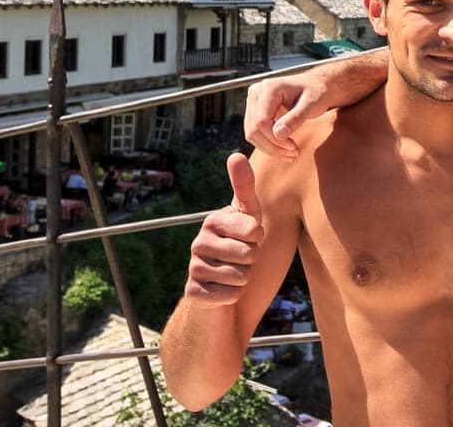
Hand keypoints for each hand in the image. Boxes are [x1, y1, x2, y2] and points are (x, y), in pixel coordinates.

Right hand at [183, 154, 264, 305]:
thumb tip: (234, 154)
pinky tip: (223, 292)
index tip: (249, 240)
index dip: (259, 240)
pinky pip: (230, 295)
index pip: (254, 231)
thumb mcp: (249, 216)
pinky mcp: (193, 294)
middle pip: (249, 255)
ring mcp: (193, 268)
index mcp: (213, 221)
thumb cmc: (241, 247)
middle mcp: (198, 242)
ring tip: (233, 275)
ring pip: (241, 277)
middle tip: (241, 260)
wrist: (223, 289)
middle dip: (253, 261)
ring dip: (244, 280)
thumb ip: (245, 187)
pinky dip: (234, 296)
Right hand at [244, 74, 332, 158]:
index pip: (261, 121)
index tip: (293, 148)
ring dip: (270, 148)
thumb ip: (296, 118)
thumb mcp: (312, 104)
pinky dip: (268, 144)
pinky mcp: (255, 111)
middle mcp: (256, 92)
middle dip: (273, 146)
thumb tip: (278, 135)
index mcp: (269, 87)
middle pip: (254, 129)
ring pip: (252, 134)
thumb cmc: (318, 92)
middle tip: (294, 154)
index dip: (275, 139)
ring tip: (291, 154)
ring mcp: (253, 102)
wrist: (318, 86)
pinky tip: (285, 150)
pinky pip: (255, 133)